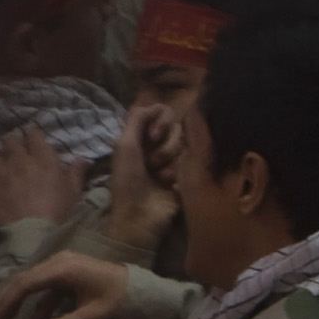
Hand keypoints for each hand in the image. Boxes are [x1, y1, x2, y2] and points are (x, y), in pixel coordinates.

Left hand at [0, 127, 82, 229]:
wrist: (34, 233)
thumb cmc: (59, 211)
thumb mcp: (74, 192)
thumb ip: (76, 173)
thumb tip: (82, 159)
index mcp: (42, 159)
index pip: (34, 135)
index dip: (32, 134)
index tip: (31, 136)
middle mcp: (18, 161)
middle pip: (10, 141)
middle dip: (11, 142)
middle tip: (13, 148)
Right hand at [0, 253, 133, 318]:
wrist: (141, 290)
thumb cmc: (119, 300)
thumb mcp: (93, 317)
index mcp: (62, 269)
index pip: (25, 284)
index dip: (7, 304)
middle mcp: (57, 263)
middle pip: (22, 283)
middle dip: (6, 305)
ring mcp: (60, 267)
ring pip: (30, 287)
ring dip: (18, 309)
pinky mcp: (65, 276)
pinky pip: (44, 292)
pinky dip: (36, 310)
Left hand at [105, 103, 179, 250]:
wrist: (139, 215)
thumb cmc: (127, 181)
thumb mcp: (125, 145)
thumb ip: (137, 119)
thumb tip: (155, 103)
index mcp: (141, 138)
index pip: (163, 113)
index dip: (161, 121)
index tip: (152, 136)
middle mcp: (157, 146)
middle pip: (176, 128)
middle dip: (164, 146)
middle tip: (152, 163)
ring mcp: (173, 161)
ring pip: (185, 145)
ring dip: (170, 161)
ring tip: (160, 177)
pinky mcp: (186, 176)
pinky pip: (193, 162)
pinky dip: (179, 174)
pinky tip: (170, 186)